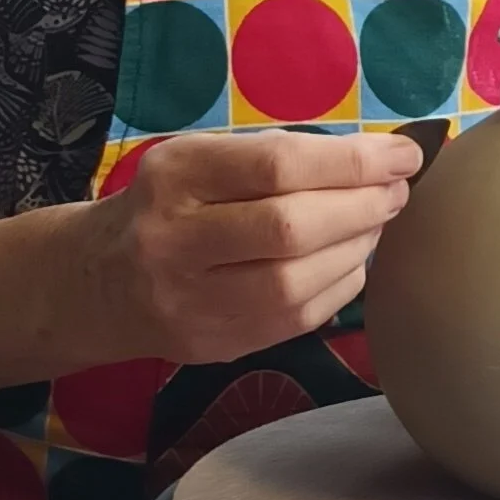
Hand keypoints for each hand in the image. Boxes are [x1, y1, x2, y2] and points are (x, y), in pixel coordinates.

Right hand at [97, 130, 420, 365]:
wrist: (96, 282)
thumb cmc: (168, 202)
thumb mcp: (200, 158)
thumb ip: (273, 156)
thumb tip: (375, 157)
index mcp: (176, 175)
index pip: (277, 165)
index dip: (352, 161)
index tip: (402, 153)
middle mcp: (176, 241)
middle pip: (291, 227)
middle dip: (363, 205)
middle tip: (398, 189)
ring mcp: (193, 302)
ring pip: (299, 281)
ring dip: (358, 246)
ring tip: (378, 220)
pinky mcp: (215, 346)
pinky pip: (298, 318)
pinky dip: (341, 284)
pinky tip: (351, 258)